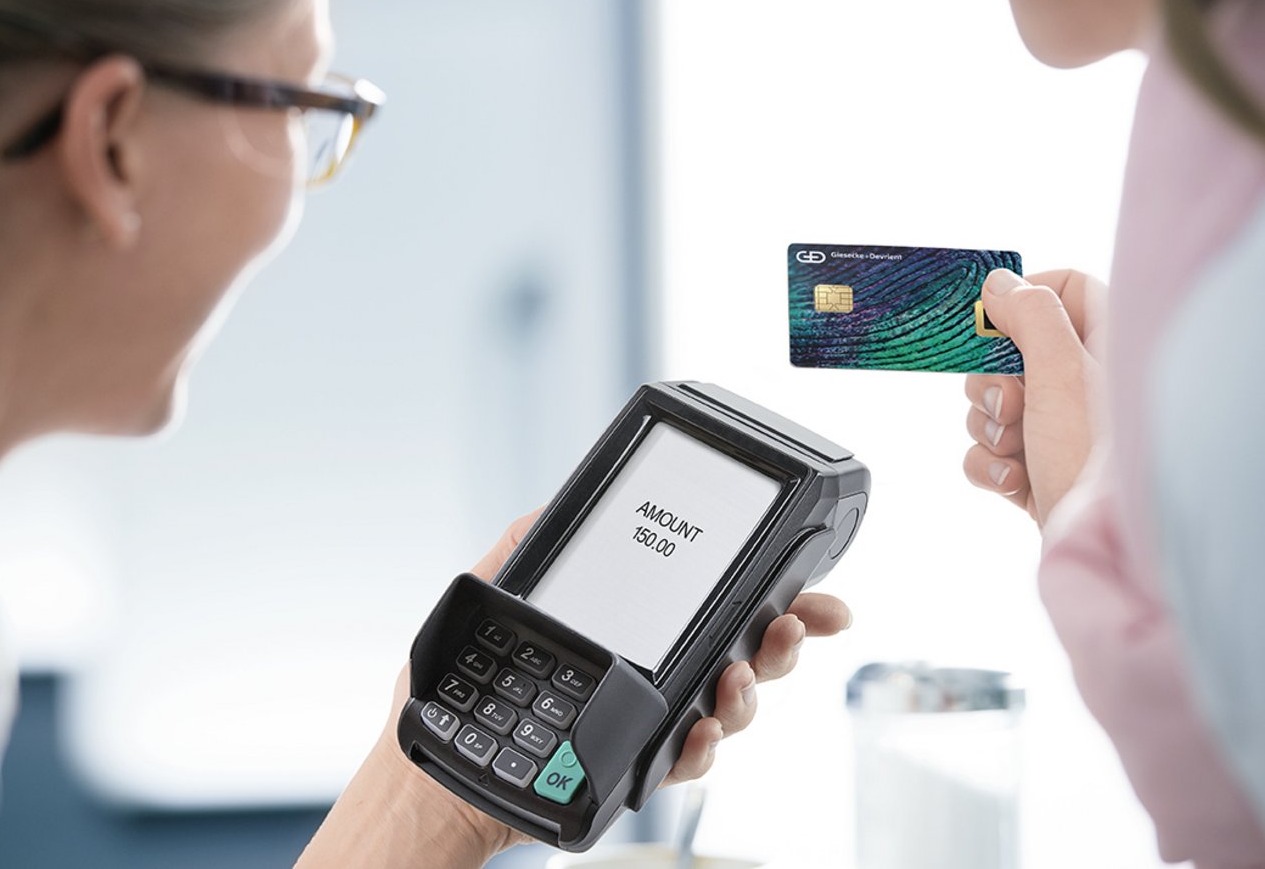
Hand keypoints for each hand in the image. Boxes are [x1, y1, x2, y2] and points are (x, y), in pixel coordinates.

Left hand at [392, 509, 853, 854]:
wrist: (444, 761)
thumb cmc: (469, 683)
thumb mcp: (495, 594)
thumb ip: (527, 542)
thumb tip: (558, 500)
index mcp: (640, 627)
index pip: (722, 606)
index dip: (781, 602)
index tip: (821, 598)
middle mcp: (659, 673)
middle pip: (747, 656)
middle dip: (782, 644)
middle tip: (785, 630)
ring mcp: (651, 720)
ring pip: (728, 709)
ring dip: (748, 695)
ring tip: (735, 681)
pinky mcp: (634, 764)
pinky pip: (686, 759)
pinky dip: (701, 747)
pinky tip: (699, 731)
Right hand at [962, 268, 1106, 527]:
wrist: (1101, 552)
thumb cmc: (1095, 460)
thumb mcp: (1061, 372)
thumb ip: (1030, 316)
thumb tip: (998, 283)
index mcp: (1109, 345)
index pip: (1064, 287)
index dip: (1023, 299)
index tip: (991, 323)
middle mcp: (1087, 383)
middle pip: (1011, 351)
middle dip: (992, 382)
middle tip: (1011, 405)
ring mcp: (1061, 430)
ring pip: (993, 404)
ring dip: (989, 429)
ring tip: (1016, 452)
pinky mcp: (1038, 470)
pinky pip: (989, 451)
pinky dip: (990, 465)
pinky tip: (1014, 482)